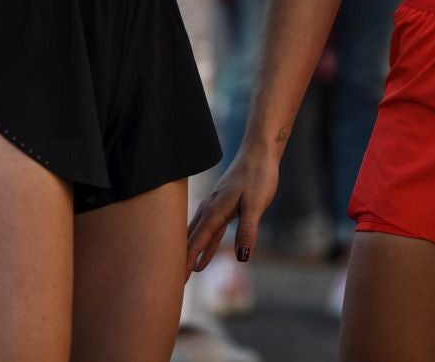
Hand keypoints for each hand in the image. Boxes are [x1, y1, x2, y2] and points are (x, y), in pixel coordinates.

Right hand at [187, 148, 280, 274]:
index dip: (187, 260)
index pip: (197, 241)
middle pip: (192, 238)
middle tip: (174, 282)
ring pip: (198, 234)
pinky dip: (205, 245)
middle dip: (182, 259)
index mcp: (215, 211)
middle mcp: (210, 209)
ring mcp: (215, 206)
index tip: (178, 279)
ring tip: (186, 274)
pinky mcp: (222, 205)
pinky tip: (204, 257)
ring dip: (192, 253)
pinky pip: (209, 230)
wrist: (260, 152)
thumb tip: (242, 257)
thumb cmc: (258, 176)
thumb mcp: (256, 205)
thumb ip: (247, 231)